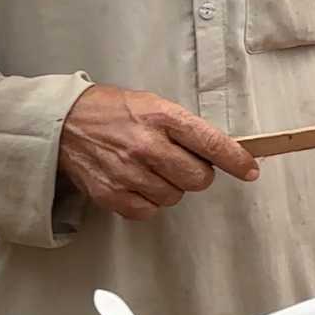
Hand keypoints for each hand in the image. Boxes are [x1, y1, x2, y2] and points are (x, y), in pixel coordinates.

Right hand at [58, 84, 257, 220]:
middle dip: (198, 174)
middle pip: (198, 179)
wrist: (63, 121)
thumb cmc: (113, 110)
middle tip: (182, 163)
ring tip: (151, 169)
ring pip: (174, 196)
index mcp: (162, 117)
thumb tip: (219, 150)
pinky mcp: (110, 194)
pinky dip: (148, 201)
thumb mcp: (153, 104)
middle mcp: (147, 145)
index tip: (250, 170)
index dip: (237, 160)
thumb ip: (184, 127)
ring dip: (170, 187)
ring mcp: (127, 172)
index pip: (212, 143)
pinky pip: (147, 211)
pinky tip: (138, 183)